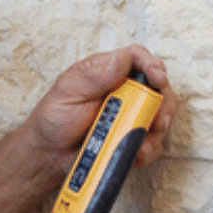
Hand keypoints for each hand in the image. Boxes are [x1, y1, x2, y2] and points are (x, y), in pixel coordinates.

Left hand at [26, 44, 177, 173]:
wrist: (50, 155)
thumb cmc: (55, 118)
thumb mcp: (68, 91)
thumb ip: (95, 75)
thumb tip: (123, 58)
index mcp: (109, 73)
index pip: (138, 58)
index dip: (153, 65)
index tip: (158, 79)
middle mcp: (125, 92)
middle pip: (158, 88)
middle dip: (163, 103)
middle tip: (157, 118)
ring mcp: (132, 116)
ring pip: (161, 117)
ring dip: (155, 130)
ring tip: (139, 140)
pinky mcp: (134, 139)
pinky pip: (153, 144)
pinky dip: (148, 150)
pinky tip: (134, 154)